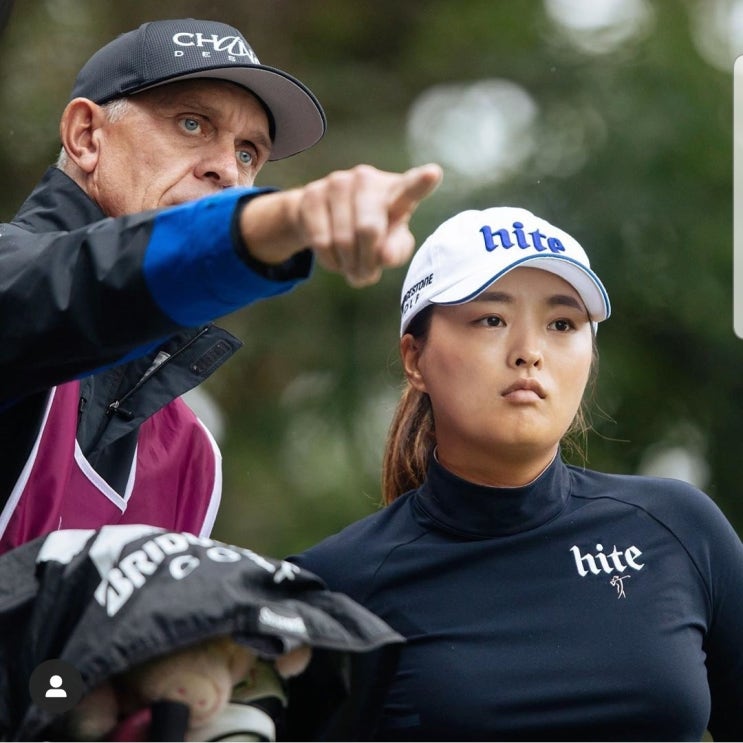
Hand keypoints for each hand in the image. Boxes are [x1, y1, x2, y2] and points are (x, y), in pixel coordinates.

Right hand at [239, 163, 442, 286]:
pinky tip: (335, 258)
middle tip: (367, 275)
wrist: (325, 216)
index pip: (411, 189)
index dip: (422, 183)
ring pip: (342, 240)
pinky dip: (330, 261)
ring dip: (348, 265)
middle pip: (368, 230)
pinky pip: (321, 242)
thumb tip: (384, 256)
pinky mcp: (311, 195)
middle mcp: (367, 179)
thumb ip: (396, 251)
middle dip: (366, 261)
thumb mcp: (391, 244)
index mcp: (396, 190)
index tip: (433, 173)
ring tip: (352, 267)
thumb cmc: (372, 232)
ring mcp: (337, 183)